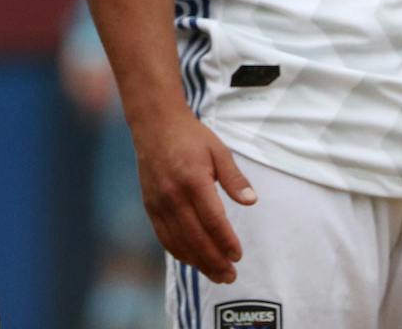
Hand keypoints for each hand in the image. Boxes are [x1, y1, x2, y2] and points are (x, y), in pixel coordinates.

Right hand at [128, 107, 256, 284]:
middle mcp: (173, 195)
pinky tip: (193, 261)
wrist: (154, 125)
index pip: (213, 220)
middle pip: (196, 238)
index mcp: (193, 180)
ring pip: (179, 242)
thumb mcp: (219, 151)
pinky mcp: (150, 206)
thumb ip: (234, 179)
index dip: (226, 242)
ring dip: (198, 262)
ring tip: (216, 275)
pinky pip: (164, 237)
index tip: (238, 256)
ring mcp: (159, 203)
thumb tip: (251, 202)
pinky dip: (179, 252)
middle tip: (230, 276)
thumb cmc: (191, 137)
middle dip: (214, 261)